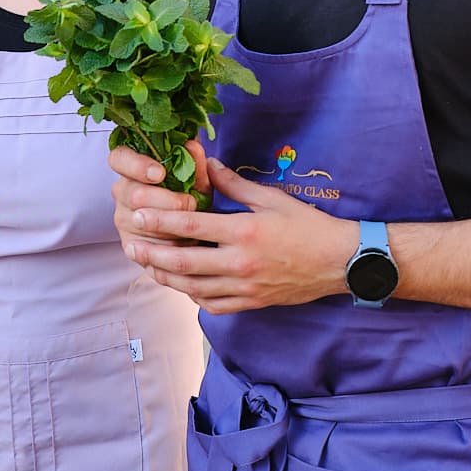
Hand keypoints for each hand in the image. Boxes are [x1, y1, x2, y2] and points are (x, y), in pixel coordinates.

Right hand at [109, 140, 209, 252]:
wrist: (197, 231)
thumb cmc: (194, 197)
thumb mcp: (198, 179)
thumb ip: (195, 163)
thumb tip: (191, 145)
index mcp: (134, 167)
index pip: (119, 158)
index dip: (137, 165)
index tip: (161, 173)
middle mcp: (123, 191)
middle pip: (135, 194)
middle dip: (168, 201)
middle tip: (190, 203)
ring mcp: (123, 219)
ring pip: (142, 222)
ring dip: (173, 224)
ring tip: (191, 223)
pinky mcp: (129, 244)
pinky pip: (147, 247)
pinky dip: (171, 244)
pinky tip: (183, 241)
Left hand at [112, 154, 357, 313]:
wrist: (340, 262)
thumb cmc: (308, 225)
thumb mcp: (272, 199)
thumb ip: (235, 186)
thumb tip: (209, 166)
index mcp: (244, 233)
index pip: (191, 227)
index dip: (160, 222)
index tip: (138, 215)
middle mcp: (240, 263)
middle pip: (184, 263)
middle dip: (152, 254)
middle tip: (131, 244)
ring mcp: (245, 287)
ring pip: (193, 288)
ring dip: (165, 277)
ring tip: (147, 265)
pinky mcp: (251, 302)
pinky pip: (213, 304)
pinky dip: (192, 295)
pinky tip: (181, 285)